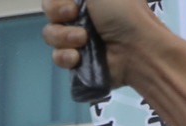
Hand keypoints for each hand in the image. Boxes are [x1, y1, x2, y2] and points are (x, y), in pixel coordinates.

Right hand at [40, 0, 154, 83]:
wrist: (135, 49)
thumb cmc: (122, 13)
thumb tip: (74, 0)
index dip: (56, 1)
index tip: (70, 4)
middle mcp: (80, 15)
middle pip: (50, 13)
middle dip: (57, 14)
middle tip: (73, 16)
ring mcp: (77, 38)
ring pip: (51, 35)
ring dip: (63, 37)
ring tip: (83, 41)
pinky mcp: (76, 60)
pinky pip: (57, 57)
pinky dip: (65, 56)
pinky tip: (77, 58)